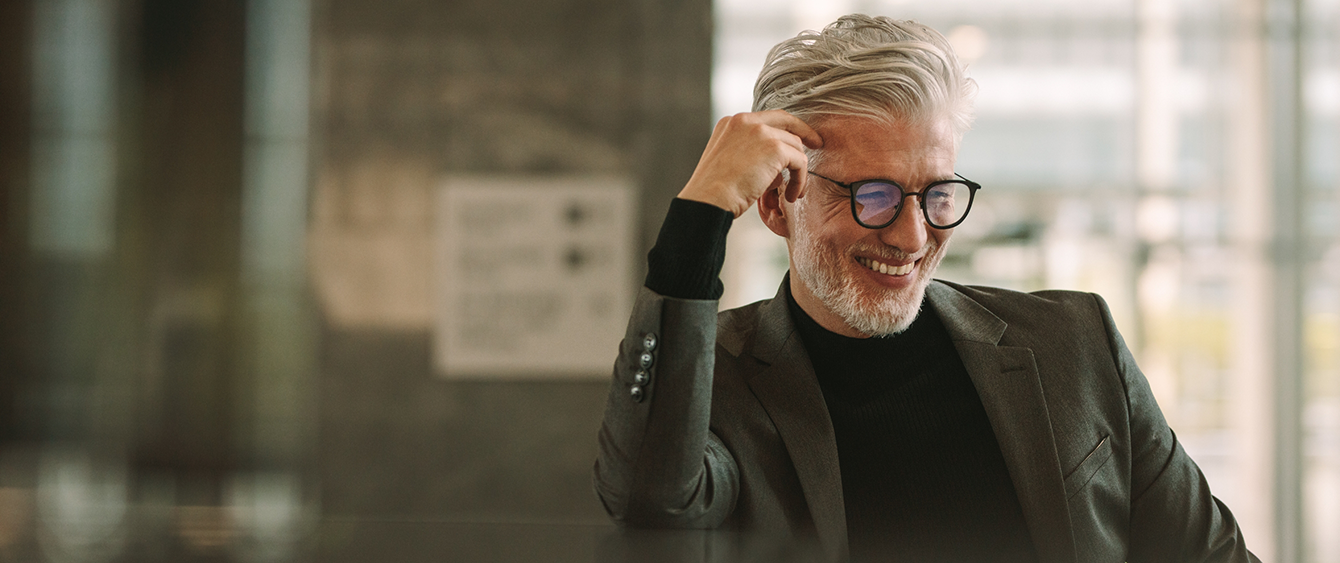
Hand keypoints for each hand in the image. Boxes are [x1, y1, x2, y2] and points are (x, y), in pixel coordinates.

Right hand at [677, 111, 822, 217]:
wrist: (708, 200)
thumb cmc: (714, 193)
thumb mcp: (727, 163)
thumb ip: (748, 154)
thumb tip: (777, 167)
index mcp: (731, 123)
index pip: (767, 118)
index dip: (786, 127)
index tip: (799, 138)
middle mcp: (745, 121)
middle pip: (786, 121)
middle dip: (804, 134)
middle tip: (817, 146)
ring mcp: (760, 132)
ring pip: (795, 146)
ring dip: (798, 171)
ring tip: (791, 192)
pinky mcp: (775, 148)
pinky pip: (800, 162)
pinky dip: (800, 180)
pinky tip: (790, 196)